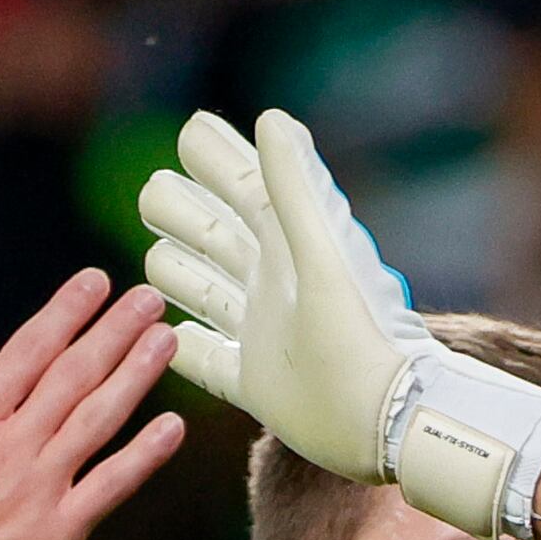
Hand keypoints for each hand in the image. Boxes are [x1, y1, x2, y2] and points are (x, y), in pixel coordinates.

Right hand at [0, 271, 183, 539]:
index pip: (26, 351)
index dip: (65, 312)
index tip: (95, 282)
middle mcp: (8, 447)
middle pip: (72, 375)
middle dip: (114, 331)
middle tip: (148, 297)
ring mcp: (38, 488)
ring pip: (98, 419)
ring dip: (136, 376)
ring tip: (167, 341)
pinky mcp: (59, 533)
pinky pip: (111, 485)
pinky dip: (144, 455)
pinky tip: (173, 426)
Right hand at [139, 107, 414, 478]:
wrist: (387, 421)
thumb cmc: (360, 335)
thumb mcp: (320, 255)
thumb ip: (293, 190)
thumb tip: (270, 118)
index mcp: (287, 247)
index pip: (240, 187)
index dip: (215, 157)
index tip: (194, 128)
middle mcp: (272, 285)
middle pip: (212, 236)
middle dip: (181, 211)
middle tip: (153, 190)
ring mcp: (261, 334)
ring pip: (204, 290)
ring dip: (176, 272)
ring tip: (156, 257)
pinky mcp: (254, 385)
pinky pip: (206, 359)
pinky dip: (183, 346)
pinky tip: (167, 338)